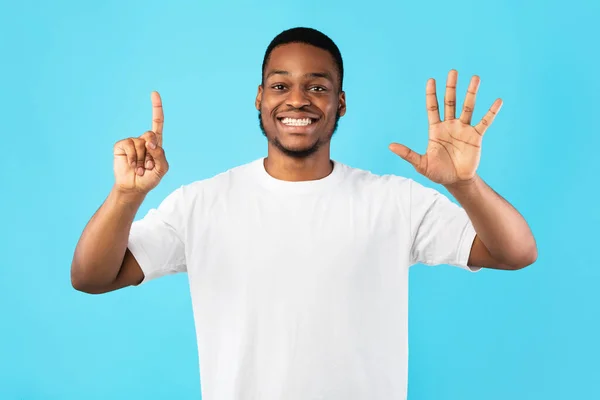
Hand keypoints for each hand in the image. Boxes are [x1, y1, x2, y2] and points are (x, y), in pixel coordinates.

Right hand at [113, 91, 168, 193]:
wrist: (134, 187)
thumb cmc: (149, 178)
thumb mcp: (162, 168)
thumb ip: (160, 154)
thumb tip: (150, 142)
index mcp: (156, 143)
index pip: (157, 123)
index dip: (156, 108)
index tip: (154, 93)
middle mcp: (144, 140)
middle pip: (150, 134)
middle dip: (151, 150)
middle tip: (148, 165)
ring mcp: (132, 142)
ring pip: (140, 143)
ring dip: (141, 160)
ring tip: (139, 168)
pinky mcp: (121, 146)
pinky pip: (128, 146)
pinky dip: (131, 158)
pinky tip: (131, 165)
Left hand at [389, 70, 501, 185]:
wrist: (456, 181)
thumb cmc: (438, 172)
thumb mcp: (421, 163)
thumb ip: (407, 154)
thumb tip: (390, 146)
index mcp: (435, 130)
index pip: (433, 108)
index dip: (431, 95)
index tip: (431, 80)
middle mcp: (450, 125)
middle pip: (450, 102)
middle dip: (451, 87)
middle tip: (453, 72)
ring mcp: (463, 129)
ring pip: (468, 107)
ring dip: (471, 93)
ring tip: (475, 78)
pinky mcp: (476, 137)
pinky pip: (484, 122)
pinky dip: (491, 112)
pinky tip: (498, 101)